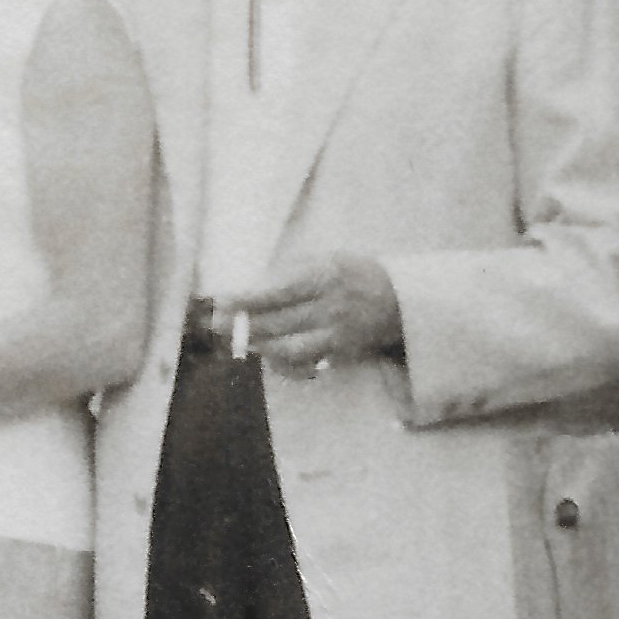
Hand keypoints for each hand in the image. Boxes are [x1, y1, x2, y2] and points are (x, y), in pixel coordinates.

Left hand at [225, 255, 403, 377]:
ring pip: (287, 346)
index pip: (277, 291)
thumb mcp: (325, 258)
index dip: (246, 299)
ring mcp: (336, 331)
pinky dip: (281, 359)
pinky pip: (303, 360)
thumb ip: (290, 271)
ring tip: (240, 338)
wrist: (400, 300)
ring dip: (259, 344)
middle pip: (277, 321)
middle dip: (243, 325)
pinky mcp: (341, 352)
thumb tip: (250, 288)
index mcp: (324, 274)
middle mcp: (330, 304)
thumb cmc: (353, 274)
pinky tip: (266, 351)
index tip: (222, 302)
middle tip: (217, 325)